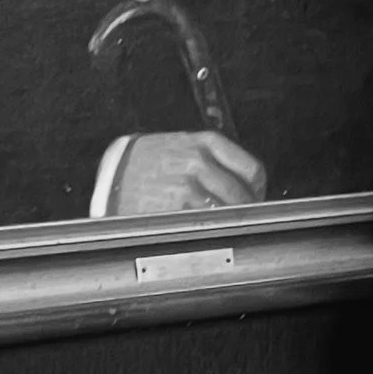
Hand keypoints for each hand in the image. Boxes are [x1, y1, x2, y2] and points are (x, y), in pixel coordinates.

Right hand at [107, 130, 268, 214]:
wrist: (115, 171)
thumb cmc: (150, 161)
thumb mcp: (185, 146)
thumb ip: (215, 161)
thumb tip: (247, 188)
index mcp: (205, 142)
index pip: (252, 170)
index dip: (257, 191)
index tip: (254, 201)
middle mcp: (198, 160)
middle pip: (240, 195)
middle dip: (245, 212)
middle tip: (242, 222)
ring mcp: (186, 184)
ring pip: (225, 211)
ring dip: (228, 224)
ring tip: (221, 228)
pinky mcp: (173, 206)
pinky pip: (204, 223)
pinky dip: (208, 230)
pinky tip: (202, 231)